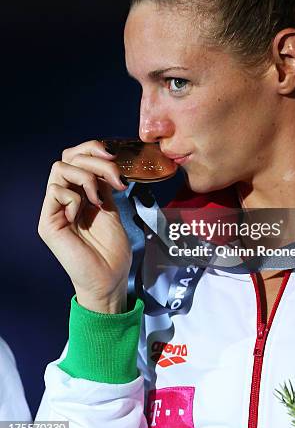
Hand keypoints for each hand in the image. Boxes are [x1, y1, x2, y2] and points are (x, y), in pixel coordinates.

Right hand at [38, 140, 131, 312]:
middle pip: (67, 157)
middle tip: (113, 178)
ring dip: (86, 177)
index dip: (92, 148)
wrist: (110, 279)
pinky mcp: (47, 222)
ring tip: (98, 201)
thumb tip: (106, 162)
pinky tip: (84, 213)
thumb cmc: (111, 250)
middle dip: (94, 159)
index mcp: (78, 193)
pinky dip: (76, 197)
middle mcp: (63, 198)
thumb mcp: (112, 207)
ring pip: (59, 168)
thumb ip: (104, 185)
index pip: (75, 156)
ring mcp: (54, 209)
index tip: (113, 156)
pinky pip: (56, 191)